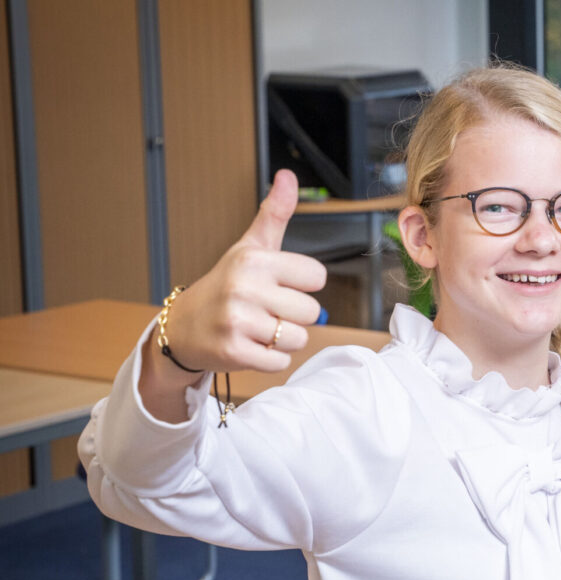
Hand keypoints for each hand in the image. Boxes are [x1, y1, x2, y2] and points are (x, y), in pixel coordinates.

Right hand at [156, 169, 327, 373]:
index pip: (316, 277)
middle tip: (266, 311)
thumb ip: (274, 213)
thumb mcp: (249, 247)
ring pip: (298, 338)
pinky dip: (270, 359)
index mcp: (254, 260)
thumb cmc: (225, 285)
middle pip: (312, 312)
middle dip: (294, 316)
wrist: (182, 326)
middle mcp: (244, 288)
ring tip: (257, 328)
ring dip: (283, 340)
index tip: (279, 285)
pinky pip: (280, 362)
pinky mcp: (233, 352)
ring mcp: (237, 321)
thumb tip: (287, 176)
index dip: (303, 285)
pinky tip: (250, 345)